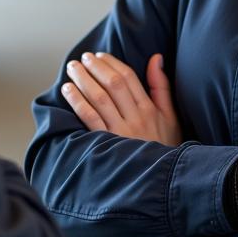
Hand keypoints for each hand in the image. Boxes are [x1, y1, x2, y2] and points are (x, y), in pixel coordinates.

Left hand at [61, 52, 181, 145]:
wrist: (161, 181)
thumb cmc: (164, 146)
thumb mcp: (170, 117)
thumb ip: (161, 86)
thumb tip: (156, 57)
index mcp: (149, 109)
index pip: (128, 77)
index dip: (111, 63)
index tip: (100, 55)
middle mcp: (135, 118)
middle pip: (112, 84)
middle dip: (95, 67)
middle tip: (83, 57)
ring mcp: (120, 132)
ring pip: (99, 98)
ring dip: (83, 79)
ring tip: (72, 68)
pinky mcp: (107, 145)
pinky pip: (90, 118)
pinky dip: (77, 101)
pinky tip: (68, 90)